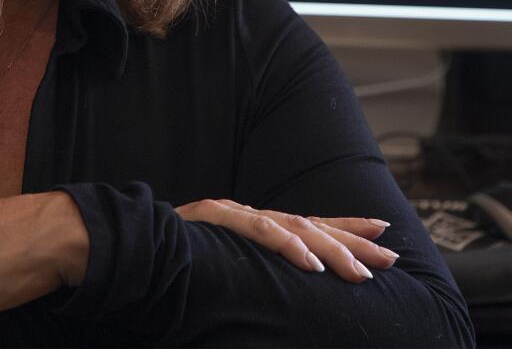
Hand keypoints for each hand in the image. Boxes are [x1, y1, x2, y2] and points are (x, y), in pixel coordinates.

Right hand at [174, 198, 397, 282]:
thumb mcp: (219, 269)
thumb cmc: (165, 264)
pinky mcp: (216, 218)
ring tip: (358, 271)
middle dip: (352, 240)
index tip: (383, 232)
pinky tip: (309, 260)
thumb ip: (248, 275)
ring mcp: (234, 214)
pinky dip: (286, 245)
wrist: (122, 243)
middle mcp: (248, 216)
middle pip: (311, 225)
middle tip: (389, 255)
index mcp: (252, 228)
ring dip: (329, 248)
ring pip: (293, 227)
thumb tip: (278, 298)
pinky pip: (258, 230)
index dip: (346, 228)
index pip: (308, 225)